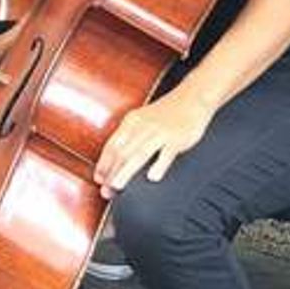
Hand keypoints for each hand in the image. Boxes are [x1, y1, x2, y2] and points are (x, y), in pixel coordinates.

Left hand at [94, 87, 215, 195]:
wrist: (191, 98)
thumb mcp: (142, 119)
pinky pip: (166, 153)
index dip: (103, 163)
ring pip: (139, 154)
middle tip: (105, 190)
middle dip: (111, 173)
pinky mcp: (177, 138)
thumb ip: (130, 136)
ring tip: (117, 186)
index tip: (98, 179)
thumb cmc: (165, 113)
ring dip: (126, 171)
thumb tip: (116, 158)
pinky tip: (153, 177)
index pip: (112, 145)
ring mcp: (160, 132)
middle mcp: (143, 126)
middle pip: (122, 152)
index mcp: (131, 121)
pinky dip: (159, 165)